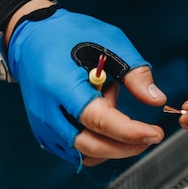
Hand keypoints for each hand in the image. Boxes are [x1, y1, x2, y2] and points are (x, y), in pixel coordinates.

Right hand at [8, 7, 165, 166]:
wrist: (31, 36)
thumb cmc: (69, 34)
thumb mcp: (109, 41)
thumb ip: (134, 72)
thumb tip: (156, 100)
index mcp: (61, 84)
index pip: (99, 120)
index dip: (130, 132)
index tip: (155, 133)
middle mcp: (47, 110)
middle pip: (91, 145)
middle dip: (126, 146)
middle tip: (150, 136)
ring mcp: (43, 124)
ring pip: (84, 154)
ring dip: (110, 143)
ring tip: (111, 106)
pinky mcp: (44, 132)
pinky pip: (75, 152)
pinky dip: (97, 146)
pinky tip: (102, 120)